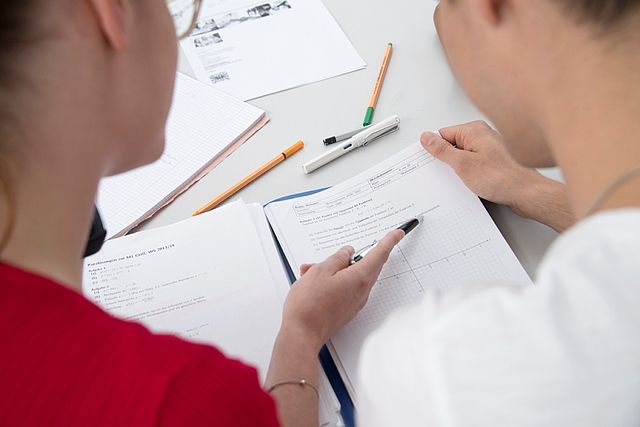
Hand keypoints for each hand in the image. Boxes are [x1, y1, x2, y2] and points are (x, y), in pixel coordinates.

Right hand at [280, 229, 403, 351]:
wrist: (302, 333)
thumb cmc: (309, 304)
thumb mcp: (320, 271)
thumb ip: (337, 258)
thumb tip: (346, 253)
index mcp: (359, 278)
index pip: (379, 254)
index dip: (389, 241)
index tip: (398, 233)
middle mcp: (362, 292)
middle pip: (368, 266)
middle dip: (355, 256)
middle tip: (347, 250)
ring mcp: (355, 303)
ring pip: (353, 278)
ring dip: (338, 270)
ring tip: (314, 271)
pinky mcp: (346, 311)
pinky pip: (347, 289)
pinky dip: (335, 281)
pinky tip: (317, 283)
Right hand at [421, 121, 537, 207]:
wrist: (522, 192)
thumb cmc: (499, 177)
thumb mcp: (461, 164)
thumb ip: (441, 150)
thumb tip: (426, 138)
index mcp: (474, 130)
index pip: (443, 134)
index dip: (436, 150)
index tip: (433, 162)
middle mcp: (482, 135)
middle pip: (452, 144)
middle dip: (448, 160)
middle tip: (453, 172)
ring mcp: (487, 147)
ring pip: (461, 155)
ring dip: (458, 168)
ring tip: (467, 177)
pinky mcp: (491, 159)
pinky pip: (471, 162)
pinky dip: (468, 172)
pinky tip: (473, 181)